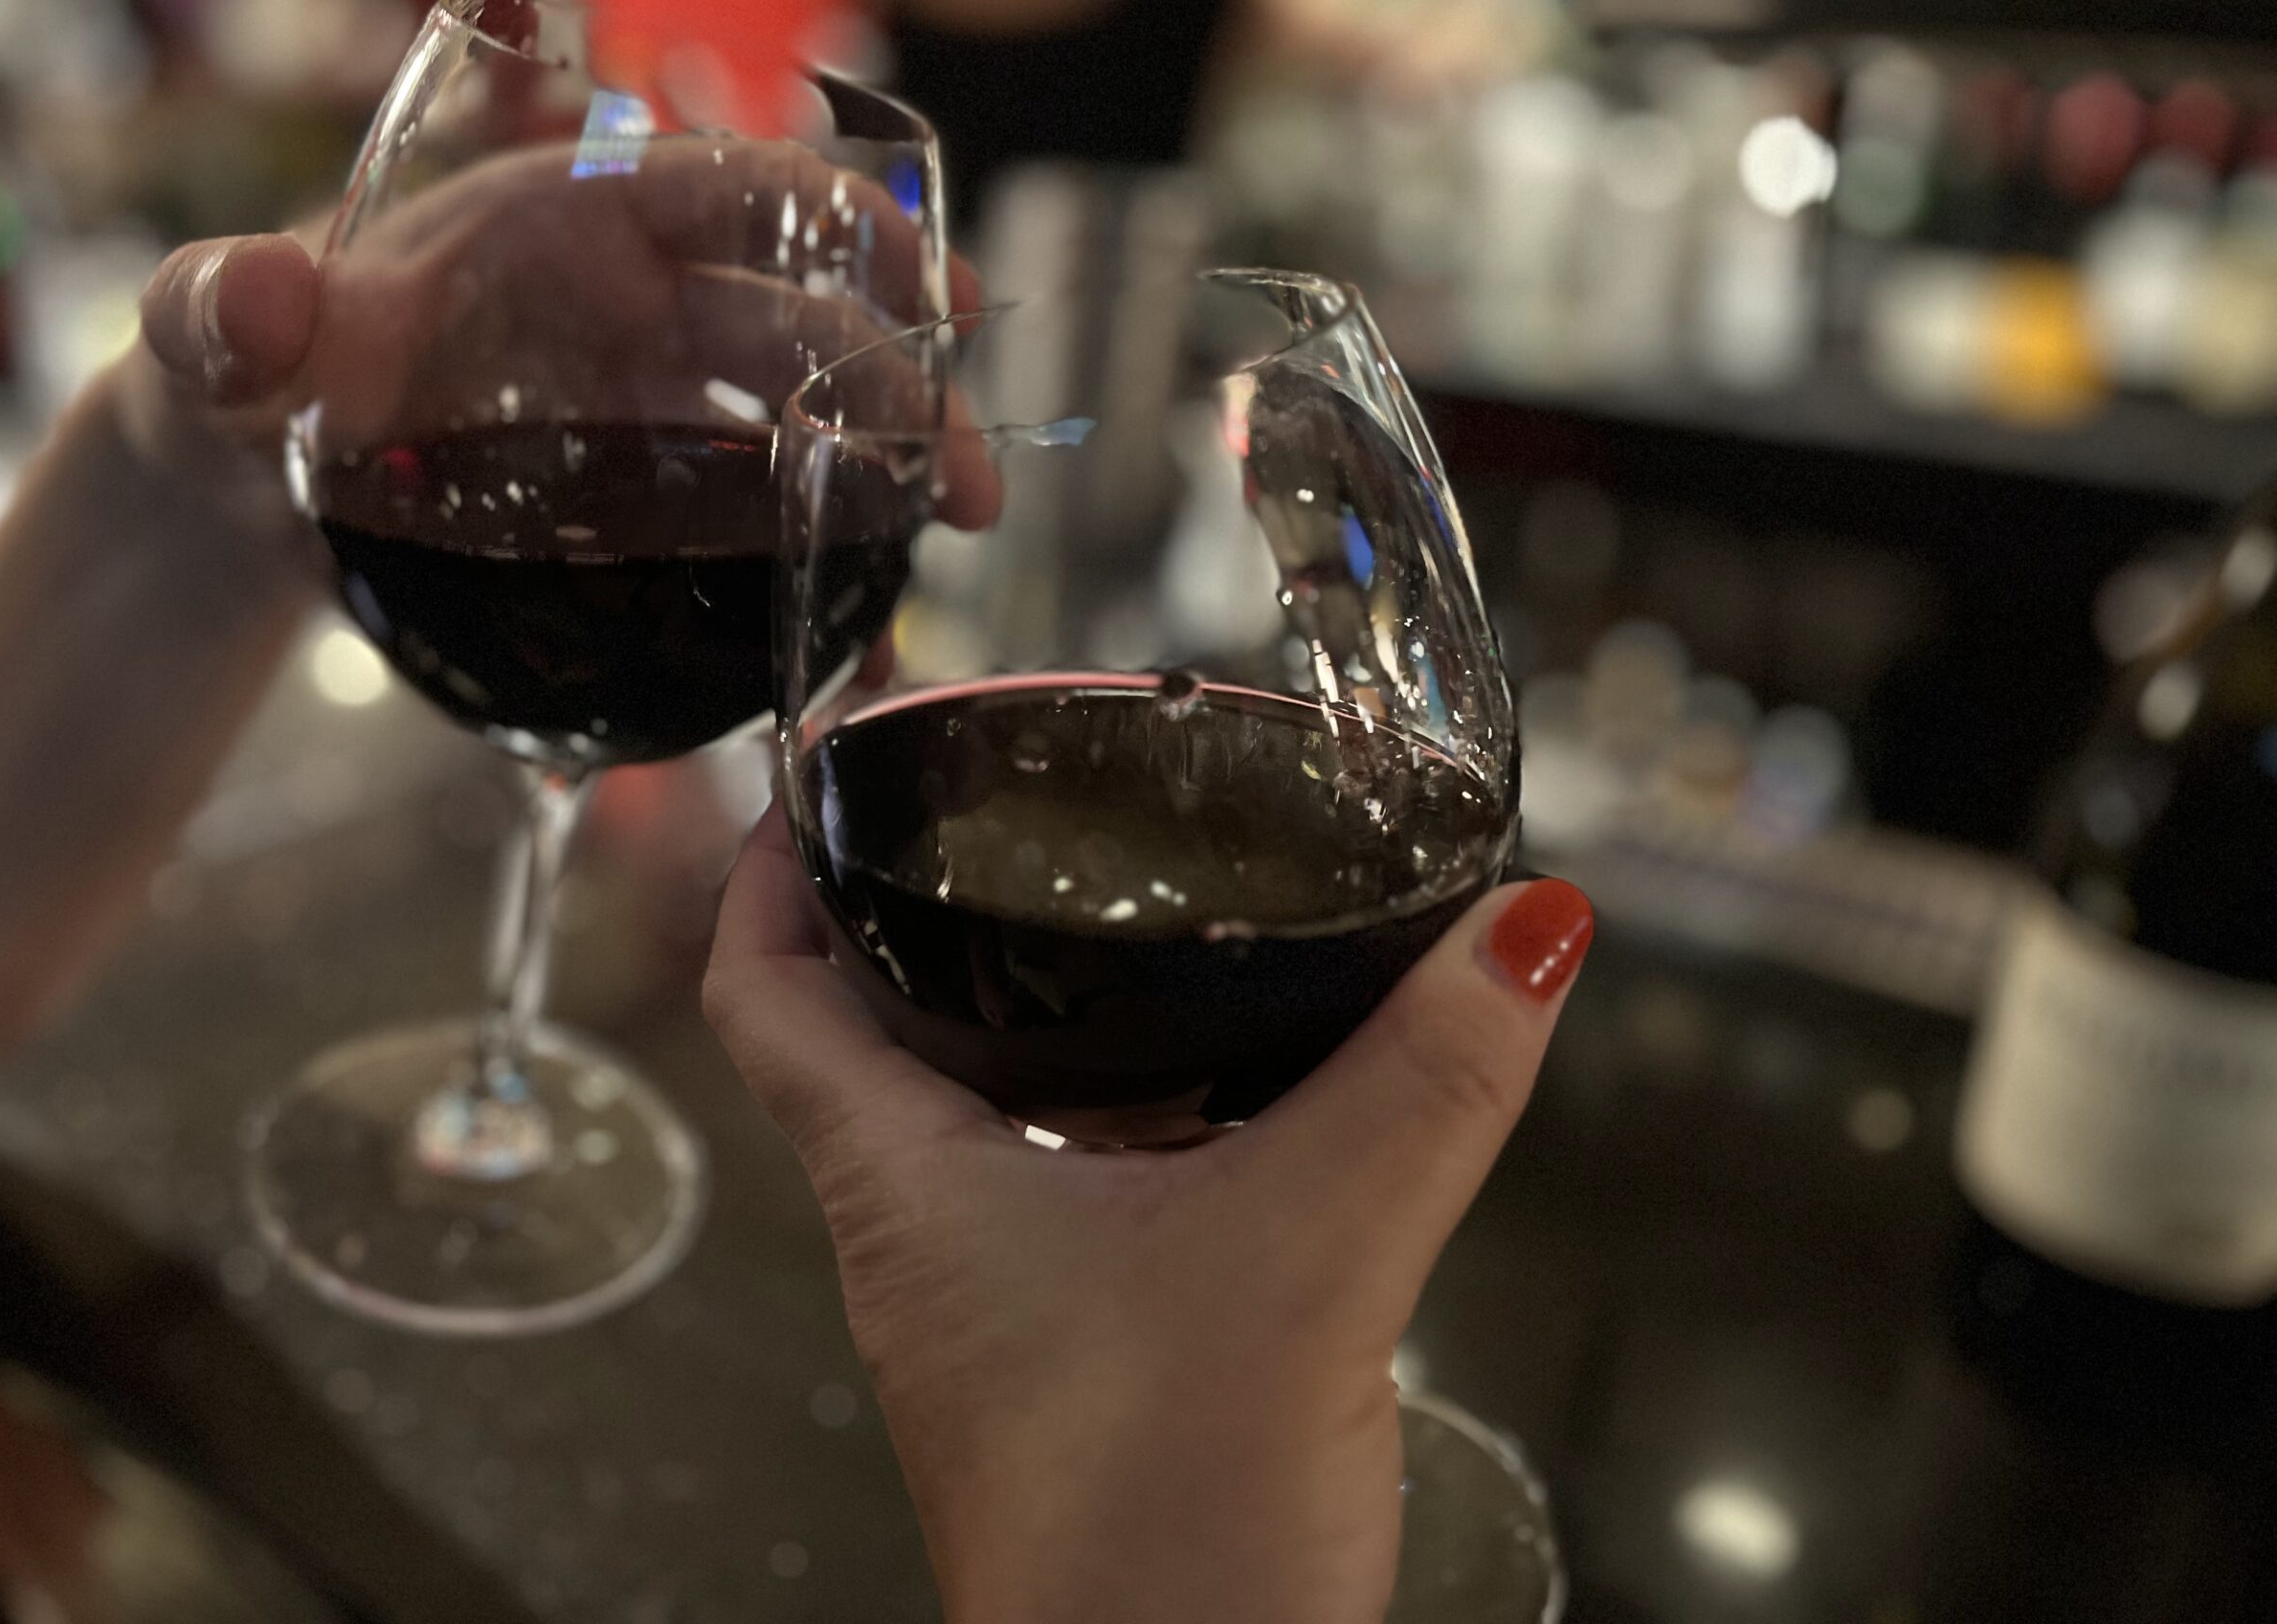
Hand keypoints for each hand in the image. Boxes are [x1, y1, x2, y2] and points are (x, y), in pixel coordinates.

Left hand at [112, 138, 973, 551]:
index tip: (938, 287)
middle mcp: (632, 300)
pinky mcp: (643, 494)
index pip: (731, 191)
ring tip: (944, 559)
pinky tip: (850, 645)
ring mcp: (648, 402)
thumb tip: (258, 300)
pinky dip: (807, 577)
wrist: (239, 480)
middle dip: (904, 394)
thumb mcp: (211, 343)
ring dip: (886, 481)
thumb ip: (221, 315)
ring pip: (800, 426)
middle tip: (971, 489)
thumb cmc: (237, 377)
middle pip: (801, 325)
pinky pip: (750, 525)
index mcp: (562, 219)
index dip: (849, 224)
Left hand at [703, 811, 1592, 1623]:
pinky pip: (1084, 1196)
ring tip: (1140, 921)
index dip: (773, 859)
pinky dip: (1141, 1124)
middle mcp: (924, 1237)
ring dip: (1045, 1020)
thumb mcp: (1313, 1251)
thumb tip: (1526, 929)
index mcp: (900, 1182)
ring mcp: (997, 1308)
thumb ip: (1423, 1082)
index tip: (825, 767)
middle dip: (928, 916)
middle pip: (871, 1033)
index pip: (761, 987)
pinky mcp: (1082, 1360)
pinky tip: (1248, 1101)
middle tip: (1016, 815)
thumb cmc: (1164, 1519)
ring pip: (988, 1116)